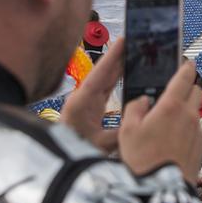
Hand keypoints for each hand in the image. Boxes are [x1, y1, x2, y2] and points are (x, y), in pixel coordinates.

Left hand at [59, 37, 125, 153]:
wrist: (61, 162)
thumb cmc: (76, 151)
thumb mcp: (102, 144)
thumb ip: (122, 132)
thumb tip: (141, 119)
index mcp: (82, 102)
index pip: (100, 74)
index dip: (112, 57)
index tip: (124, 40)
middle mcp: (83, 97)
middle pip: (103, 72)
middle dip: (118, 57)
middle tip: (135, 41)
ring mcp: (86, 101)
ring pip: (105, 79)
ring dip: (119, 67)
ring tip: (134, 52)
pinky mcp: (90, 107)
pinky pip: (106, 88)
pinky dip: (116, 79)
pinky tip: (127, 72)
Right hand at [118, 58, 201, 184]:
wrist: (160, 191)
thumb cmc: (142, 161)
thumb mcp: (127, 130)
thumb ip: (135, 108)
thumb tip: (143, 101)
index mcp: (171, 106)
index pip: (185, 76)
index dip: (186, 66)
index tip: (187, 62)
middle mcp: (189, 116)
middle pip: (196, 90)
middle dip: (188, 86)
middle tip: (175, 89)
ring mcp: (197, 132)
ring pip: (196, 111)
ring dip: (187, 109)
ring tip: (169, 119)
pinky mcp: (200, 148)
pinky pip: (196, 130)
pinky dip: (187, 129)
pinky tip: (172, 139)